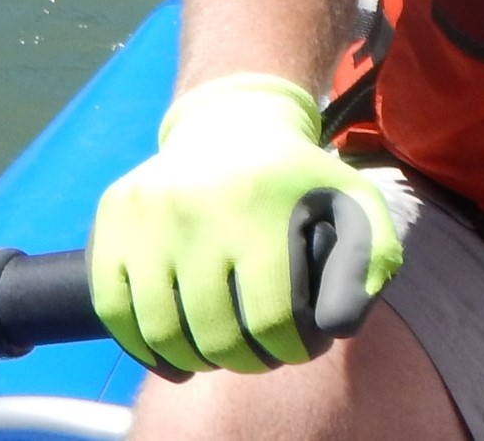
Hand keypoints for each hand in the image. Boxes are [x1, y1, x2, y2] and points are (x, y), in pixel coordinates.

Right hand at [87, 73, 401, 373]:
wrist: (231, 124)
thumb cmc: (297, 179)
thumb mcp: (351, 201)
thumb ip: (371, 258)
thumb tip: (343, 323)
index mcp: (257, 207)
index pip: (271, 320)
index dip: (290, 349)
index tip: (298, 347)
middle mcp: (195, 208)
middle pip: (215, 334)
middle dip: (245, 360)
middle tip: (259, 353)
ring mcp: (146, 214)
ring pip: (162, 331)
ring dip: (195, 359)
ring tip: (219, 352)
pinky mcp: (112, 218)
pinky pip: (113, 308)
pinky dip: (141, 345)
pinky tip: (172, 352)